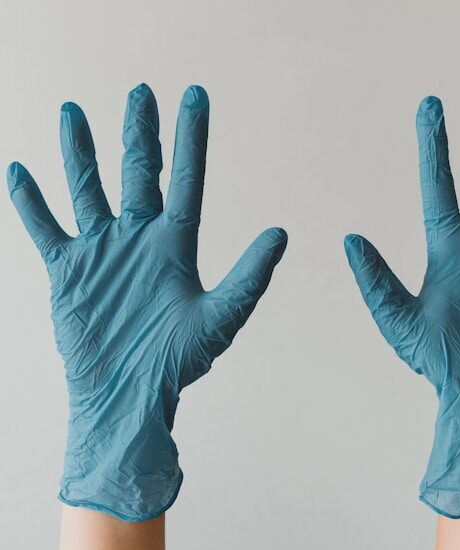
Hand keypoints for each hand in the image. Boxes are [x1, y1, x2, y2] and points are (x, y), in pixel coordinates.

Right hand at [8, 83, 287, 520]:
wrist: (129, 394)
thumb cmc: (178, 362)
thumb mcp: (221, 317)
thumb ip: (250, 276)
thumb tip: (282, 232)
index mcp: (176, 245)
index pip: (187, 179)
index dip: (192, 139)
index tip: (196, 96)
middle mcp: (139, 239)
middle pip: (139, 173)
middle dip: (139, 133)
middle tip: (141, 92)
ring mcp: (102, 251)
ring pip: (88, 189)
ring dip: (80, 153)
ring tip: (73, 112)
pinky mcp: (68, 271)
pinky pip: (45, 228)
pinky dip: (31, 202)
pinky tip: (18, 170)